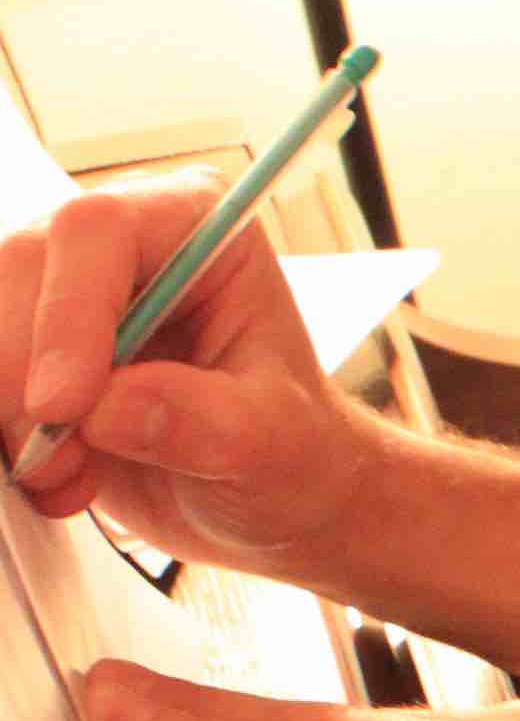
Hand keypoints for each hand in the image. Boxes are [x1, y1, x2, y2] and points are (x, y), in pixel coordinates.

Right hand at [1, 190, 379, 576]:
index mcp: (195, 224)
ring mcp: (63, 288)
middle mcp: (119, 240)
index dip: (68, 313)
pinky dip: (1, 431)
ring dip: (7, 413)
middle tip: (60, 465)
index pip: (98, 231)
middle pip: (21, 265)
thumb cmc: (290, 452)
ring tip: (71, 480)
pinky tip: (55, 479)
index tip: (64, 406)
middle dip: (22, 375)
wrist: (269, 496)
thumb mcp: (273, 444)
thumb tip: (111, 409)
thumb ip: (206, 422)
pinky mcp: (30, 342)